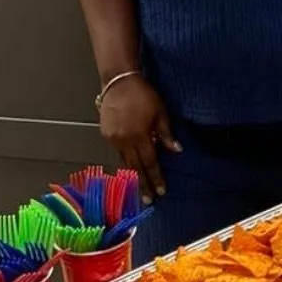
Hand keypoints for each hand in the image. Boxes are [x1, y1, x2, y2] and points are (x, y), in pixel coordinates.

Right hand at [98, 74, 180, 202]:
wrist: (119, 81)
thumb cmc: (143, 95)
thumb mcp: (160, 112)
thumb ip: (167, 134)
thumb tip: (176, 151)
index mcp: (138, 135)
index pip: (149, 162)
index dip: (156, 177)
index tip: (161, 191)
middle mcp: (123, 140)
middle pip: (135, 167)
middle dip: (142, 184)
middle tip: (148, 200)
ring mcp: (112, 138)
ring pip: (124, 161)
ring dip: (133, 174)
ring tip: (140, 187)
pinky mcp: (105, 134)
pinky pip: (118, 152)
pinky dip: (126, 160)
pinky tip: (131, 167)